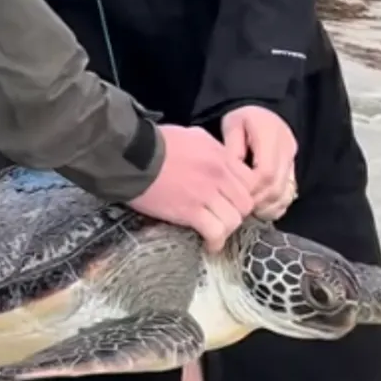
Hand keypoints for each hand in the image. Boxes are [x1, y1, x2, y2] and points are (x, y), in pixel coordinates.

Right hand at [127, 125, 257, 251]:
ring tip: (215, 234)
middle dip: (236, 214)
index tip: (231, 202)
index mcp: (220, 155)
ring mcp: (206, 194)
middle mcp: (219, 174)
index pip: (250, 181)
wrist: (131, 156)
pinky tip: (208, 245)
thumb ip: (211, 148)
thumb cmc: (155, 143)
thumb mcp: (192, 135)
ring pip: (233, 220)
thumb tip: (218, 158)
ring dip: (226, 230)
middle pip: (245, 203)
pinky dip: (214, 242)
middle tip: (223, 219)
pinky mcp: (190, 212)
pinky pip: (215, 232)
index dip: (242, 194)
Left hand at [221, 105, 297, 220]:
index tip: (235, 194)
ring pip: (285, 193)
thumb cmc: (241, 120)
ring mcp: (293, 160)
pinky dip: (275, 206)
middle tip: (239, 208)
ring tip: (249, 211)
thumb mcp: (231, 125)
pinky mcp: (294, 169)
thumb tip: (233, 175)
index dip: (251, 188)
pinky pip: (289, 194)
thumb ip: (232, 149)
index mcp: (270, 133)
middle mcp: (287, 147)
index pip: (266, 172)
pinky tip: (260, 209)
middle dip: (257, 201)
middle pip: (276, 186)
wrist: (261, 115)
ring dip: (266, 206)